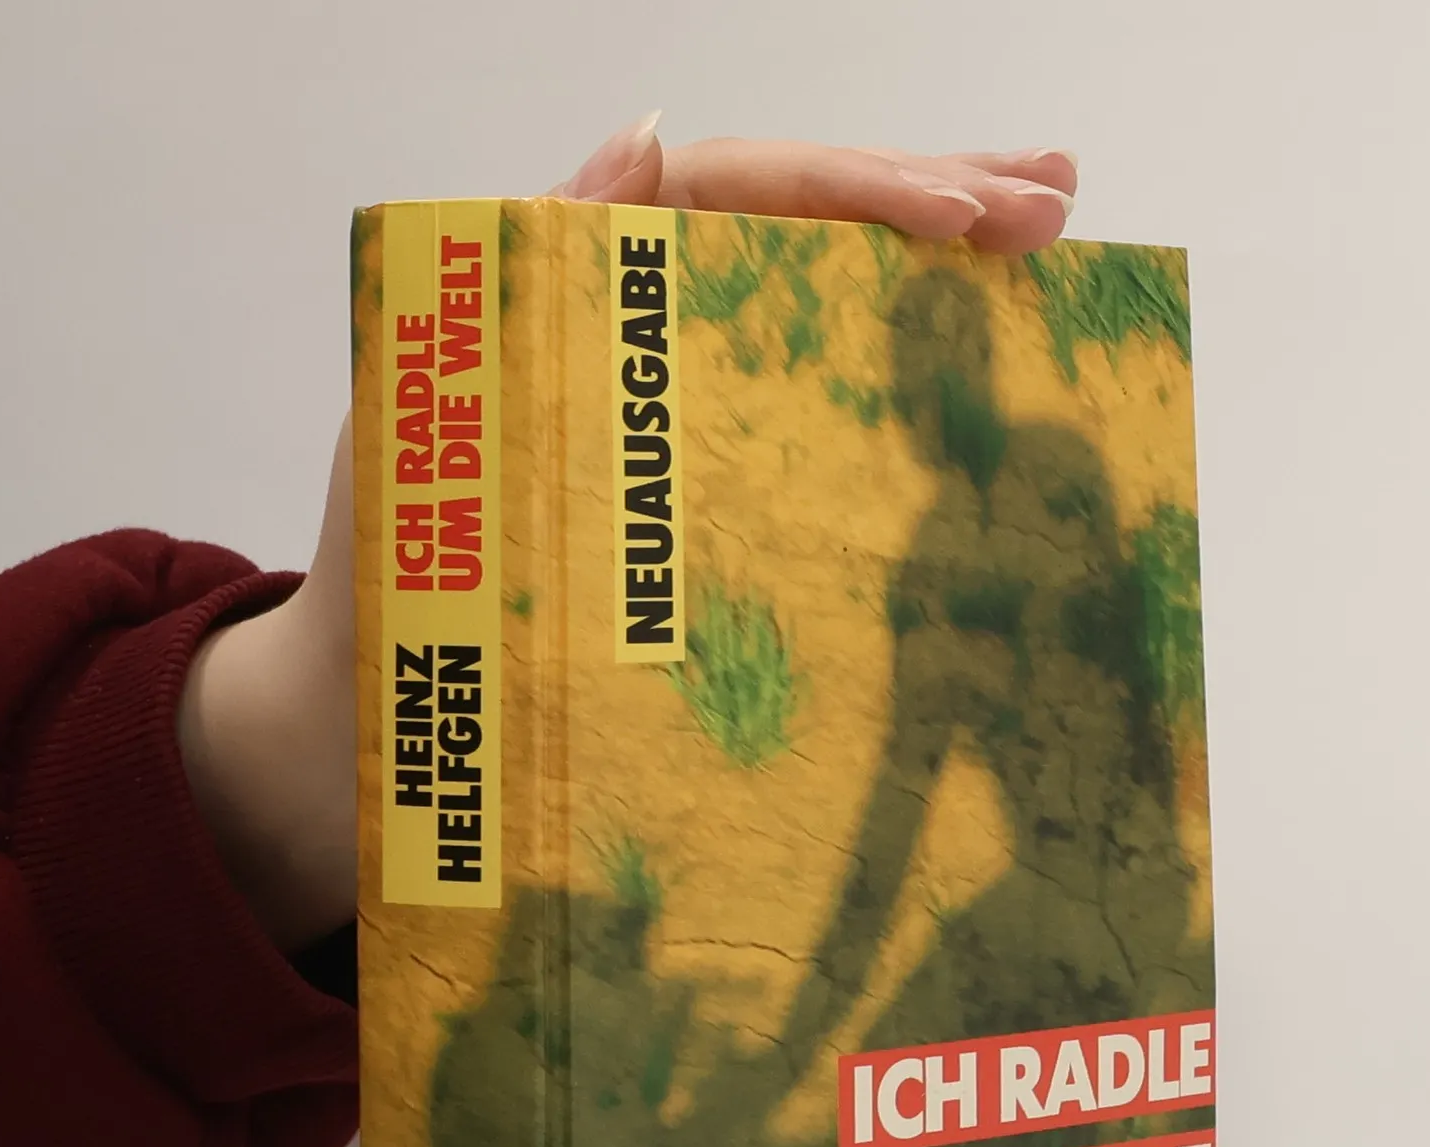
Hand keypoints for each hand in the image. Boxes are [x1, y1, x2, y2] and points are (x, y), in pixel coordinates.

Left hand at [181, 126, 1078, 951]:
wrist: (372, 728)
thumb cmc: (386, 580)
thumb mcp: (434, 414)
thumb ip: (527, 272)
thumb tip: (648, 133)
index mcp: (573, 286)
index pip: (735, 191)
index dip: (854, 191)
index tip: (964, 219)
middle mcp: (635, 330)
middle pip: (796, 228)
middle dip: (931, 198)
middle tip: (1057, 197)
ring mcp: (674, 408)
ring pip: (814, 305)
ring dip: (935, 263)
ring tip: (1049, 229)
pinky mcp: (693, 492)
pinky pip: (803, 410)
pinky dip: (891, 379)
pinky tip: (972, 357)